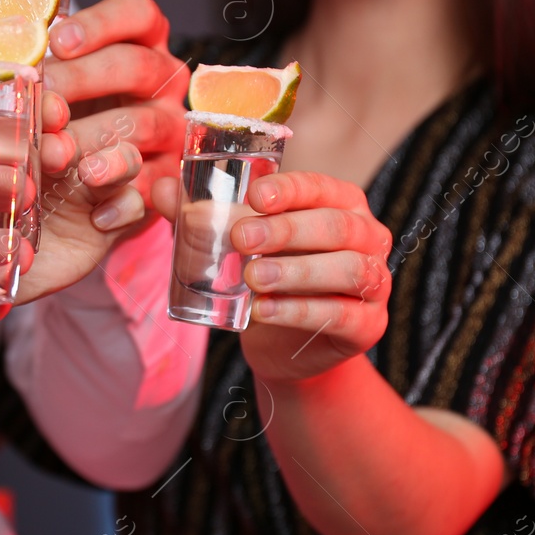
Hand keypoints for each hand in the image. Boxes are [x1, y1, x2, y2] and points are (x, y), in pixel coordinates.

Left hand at [16, 125, 145, 303]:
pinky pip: (134, 203)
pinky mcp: (110, 222)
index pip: (44, 112)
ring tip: (92, 175)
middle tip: (55, 155)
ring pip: (123, 158)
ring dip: (113, 161)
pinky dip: (124, 207)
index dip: (49, 105)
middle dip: (75, 136)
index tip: (46, 113)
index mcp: (25, 146)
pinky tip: (99, 222)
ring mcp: (89, 191)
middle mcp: (62, 162)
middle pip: (87, 128)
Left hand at [44, 0, 188, 197]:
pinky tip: (96, 213)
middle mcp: (161, 85)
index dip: (101, 22)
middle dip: (85, 79)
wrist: (60, 202)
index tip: (58, 41)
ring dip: (97, 140)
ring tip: (60, 156)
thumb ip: (41, 68)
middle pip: (137, 66)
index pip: (137, 14)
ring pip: (145, 124)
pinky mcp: (165, 182)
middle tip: (43, 101)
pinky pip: (157, 187)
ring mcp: (168, 133)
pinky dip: (126, 200)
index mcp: (139, 47)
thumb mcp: (46, 91)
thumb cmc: (53, 126)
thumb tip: (13, 48)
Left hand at [206, 170, 391, 383]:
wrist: (285, 346)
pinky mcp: (369, 325)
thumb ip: (200, 217)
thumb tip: (159, 190)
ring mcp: (375, 283)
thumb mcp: (234, 245)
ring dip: (297, 271)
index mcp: (341, 204)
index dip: (291, 190)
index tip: (254, 196)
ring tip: (253, 277)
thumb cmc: (265, 278)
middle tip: (240, 238)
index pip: (321, 187)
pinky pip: (342, 315)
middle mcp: (367, 238)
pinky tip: (264, 311)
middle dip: (288, 230)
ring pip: (348, 269)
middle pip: (336, 227)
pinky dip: (300, 312)